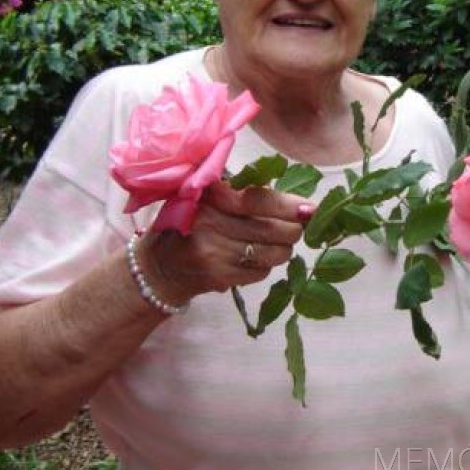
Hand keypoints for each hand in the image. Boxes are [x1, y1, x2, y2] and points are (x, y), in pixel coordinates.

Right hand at [135, 181, 314, 304]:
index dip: (289, 206)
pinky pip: (260, 272)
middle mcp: (210, 222)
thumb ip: (243, 193)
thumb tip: (298, 204)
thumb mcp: (207, 198)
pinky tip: (254, 259)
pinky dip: (265, 266)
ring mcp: (214, 252)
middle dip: (293, 230)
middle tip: (296, 228)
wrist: (158, 267)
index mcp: (210, 195)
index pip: (259, 200)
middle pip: (272, 229)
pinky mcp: (218, 276)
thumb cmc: (190, 225)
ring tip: (277, 243)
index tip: (311, 209)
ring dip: (283, 250)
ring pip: (272, 253)